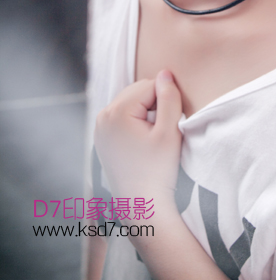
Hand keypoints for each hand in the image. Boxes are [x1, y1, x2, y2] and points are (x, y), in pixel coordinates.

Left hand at [94, 70, 181, 207]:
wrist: (142, 206)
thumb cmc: (158, 170)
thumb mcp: (170, 132)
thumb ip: (169, 98)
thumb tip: (165, 73)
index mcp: (117, 111)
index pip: (150, 85)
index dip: (167, 100)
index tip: (171, 124)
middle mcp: (102, 116)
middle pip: (138, 91)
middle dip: (155, 104)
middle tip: (163, 131)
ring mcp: (99, 127)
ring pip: (131, 102)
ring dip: (146, 112)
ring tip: (153, 138)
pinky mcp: (102, 137)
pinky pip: (123, 116)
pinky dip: (136, 121)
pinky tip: (143, 142)